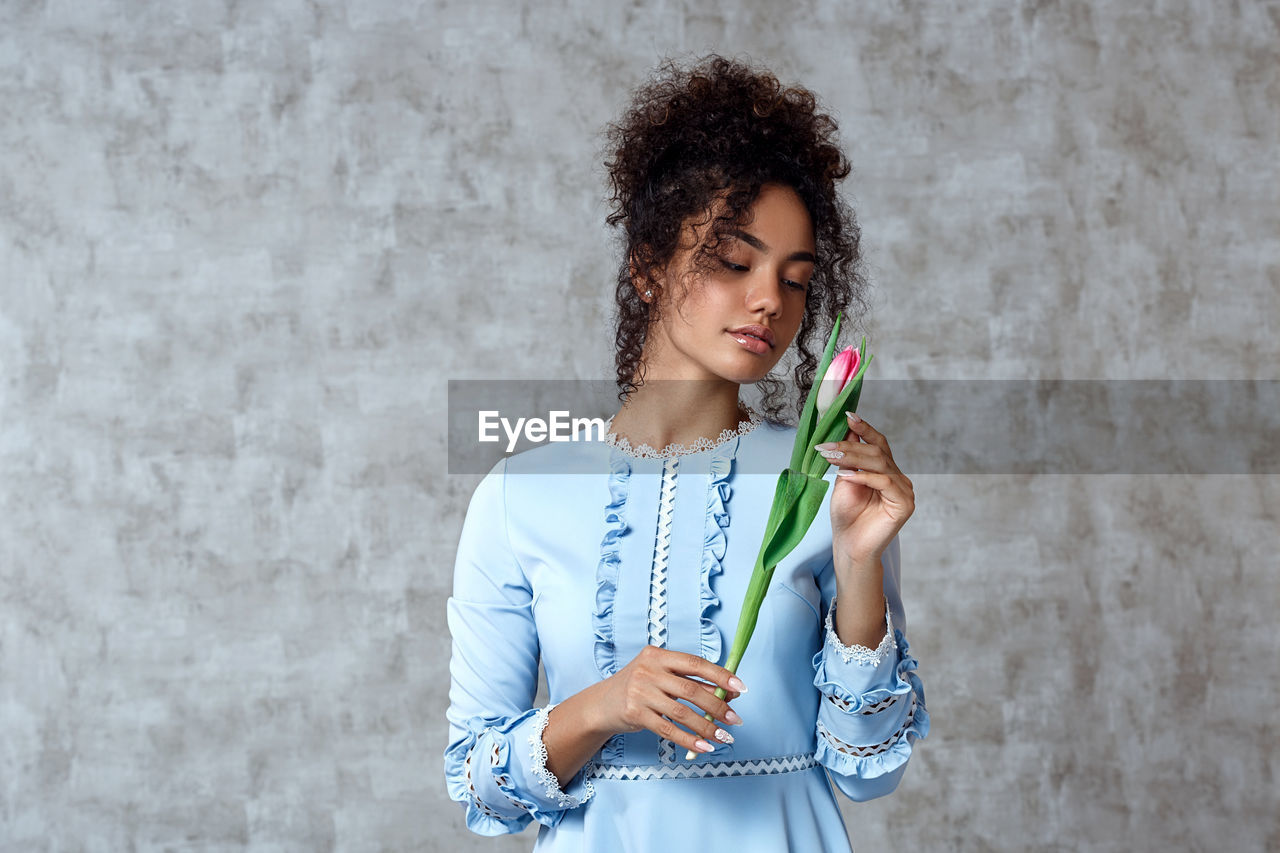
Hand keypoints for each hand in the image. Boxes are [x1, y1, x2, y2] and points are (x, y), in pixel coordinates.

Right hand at [594, 646, 744, 755]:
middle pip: (691, 690)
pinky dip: (689, 740)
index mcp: (658, 655)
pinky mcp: (635, 714)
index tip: (740, 688)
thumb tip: (728, 694)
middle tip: (735, 719)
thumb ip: (691, 682)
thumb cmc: (639, 688)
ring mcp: (640, 692)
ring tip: (724, 736)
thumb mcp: (662, 677)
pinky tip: (704, 746)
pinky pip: (668, 730)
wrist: (602, 704)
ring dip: (707, 727)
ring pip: (682, 713)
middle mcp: (648, 670)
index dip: (720, 675)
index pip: (695, 663)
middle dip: (718, 707)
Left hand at [815, 412, 914, 566]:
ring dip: (853, 457)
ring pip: (880, 463)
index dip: (864, 429)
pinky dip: (864, 477)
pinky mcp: (905, 504)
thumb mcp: (844, 480)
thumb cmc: (846, 516)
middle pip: (877, 452)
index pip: (878, 443)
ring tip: (830, 457)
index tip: (848, 415)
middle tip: (826, 445)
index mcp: (886, 471)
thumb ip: (848, 458)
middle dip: (850, 445)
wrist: (850, 546)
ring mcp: (904, 490)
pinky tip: (846, 476)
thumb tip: (845, 429)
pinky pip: (885, 482)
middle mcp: (898, 478)